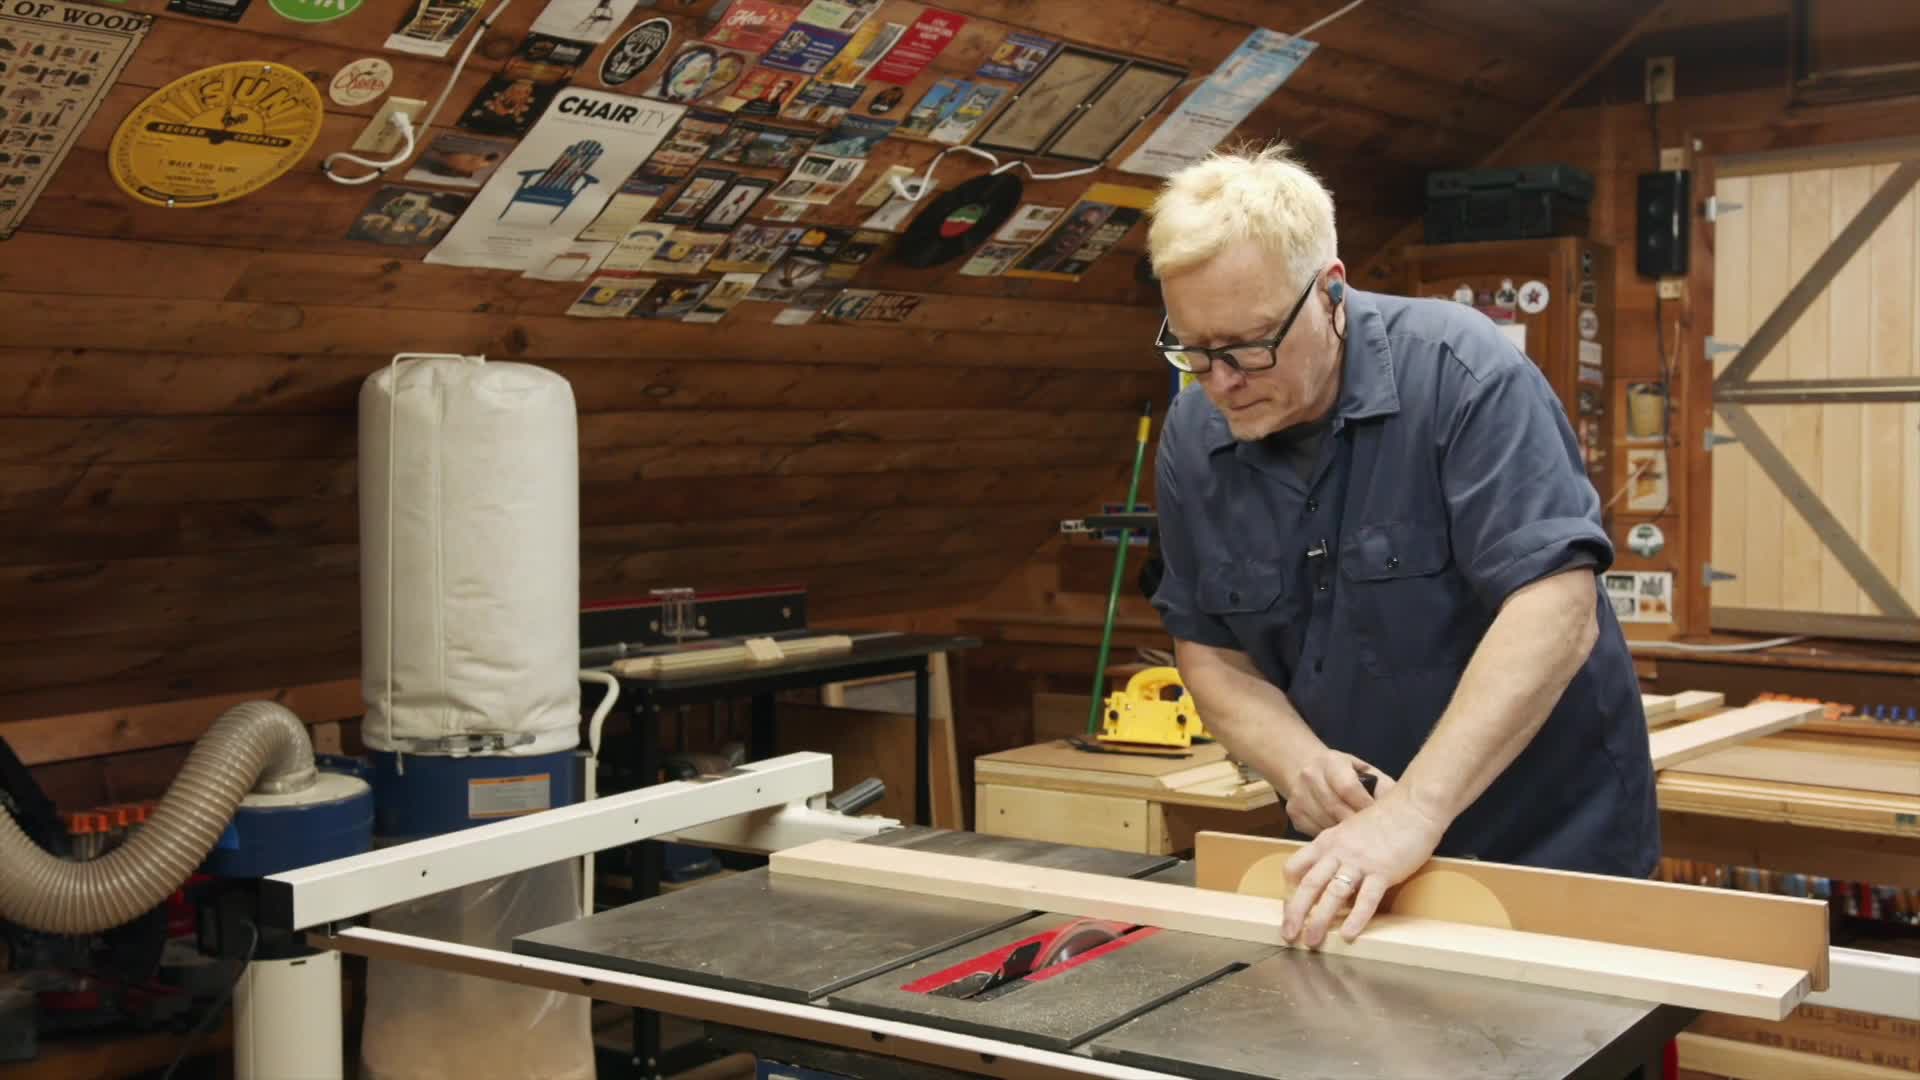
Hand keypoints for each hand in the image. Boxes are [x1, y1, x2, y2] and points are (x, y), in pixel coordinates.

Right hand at [1278, 749, 1395, 835]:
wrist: (1303, 765)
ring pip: (1325, 824)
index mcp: (1331, 761)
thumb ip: (1381, 786)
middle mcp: (1310, 776)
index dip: (1364, 806)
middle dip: (1356, 826)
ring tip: (1361, 845)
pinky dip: (1331, 840)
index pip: (1348, 788)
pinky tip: (1343, 841)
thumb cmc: (1343, 771)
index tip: (1380, 820)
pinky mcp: (1293, 813)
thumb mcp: (1363, 770)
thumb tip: (1402, 809)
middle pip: (1336, 808)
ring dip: (1344, 837)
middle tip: (1374, 840)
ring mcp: (1299, 795)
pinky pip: (1315, 833)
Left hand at [1279, 789, 1446, 947]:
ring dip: (1320, 920)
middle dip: (1295, 912)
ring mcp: (1360, 862)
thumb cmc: (1385, 819)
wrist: (1413, 806)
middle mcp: (1338, 852)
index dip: (1289, 890)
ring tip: (1312, 942)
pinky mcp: (1383, 871)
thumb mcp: (1349, 830)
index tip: (1287, 909)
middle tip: (1288, 935)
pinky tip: (1349, 935)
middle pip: (1309, 884)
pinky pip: (1366, 899)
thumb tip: (1328, 872)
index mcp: (1327, 841)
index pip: (1296, 866)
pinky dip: (1356, 918)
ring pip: (1333, 894)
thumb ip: (1336, 849)